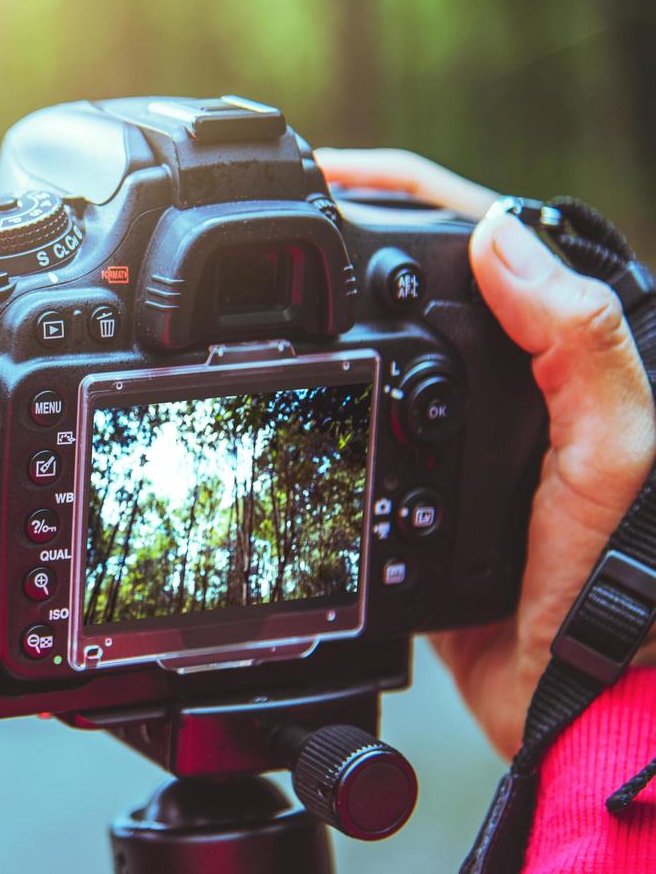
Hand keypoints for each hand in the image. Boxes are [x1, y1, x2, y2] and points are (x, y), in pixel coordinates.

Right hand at [317, 148, 655, 757]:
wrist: (578, 701)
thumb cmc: (617, 586)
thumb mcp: (616, 455)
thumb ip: (574, 345)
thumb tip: (498, 235)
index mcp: (563, 354)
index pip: (479, 239)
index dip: (399, 193)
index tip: (321, 172)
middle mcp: (510, 382)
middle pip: (416, 278)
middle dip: (343, 233)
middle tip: (267, 214)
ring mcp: (457, 436)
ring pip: (374, 345)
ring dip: (320, 309)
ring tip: (255, 276)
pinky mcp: (417, 492)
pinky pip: (353, 423)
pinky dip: (312, 395)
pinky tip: (275, 383)